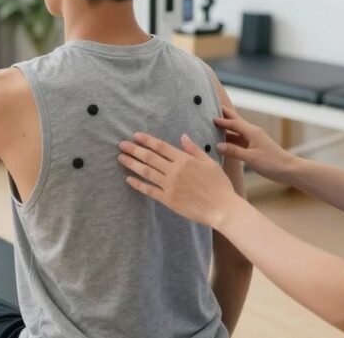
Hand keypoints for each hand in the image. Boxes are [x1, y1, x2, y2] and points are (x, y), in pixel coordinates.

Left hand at [119, 133, 241, 228]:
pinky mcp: (168, 200)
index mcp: (184, 160)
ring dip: (132, 164)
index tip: (135, 136)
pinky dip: (137, 184)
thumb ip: (194, 149)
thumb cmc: (219, 185)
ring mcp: (170, 185)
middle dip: (134, 149)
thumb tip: (182, 136)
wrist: (222, 208)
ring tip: (121, 158)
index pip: (160, 147)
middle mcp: (174, 171)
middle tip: (121, 144)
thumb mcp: (209, 162)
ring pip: (146, 172)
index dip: (146, 140)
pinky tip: (128, 179)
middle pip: (149, 157)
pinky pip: (149, 190)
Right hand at [213, 106, 293, 182]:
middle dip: (226, 116)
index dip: (221, 121)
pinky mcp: (256, 148)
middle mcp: (253, 133)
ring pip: (238, 132)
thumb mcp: (250, 158)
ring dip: (228, 129)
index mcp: (252, 132)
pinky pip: (240, 141)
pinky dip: (232, 140)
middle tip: (215, 110)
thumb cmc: (272, 163)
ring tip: (216, 126)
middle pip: (237, 122)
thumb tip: (218, 145)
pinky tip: (226, 143)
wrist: (288, 170)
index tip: (209, 117)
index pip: (233, 123)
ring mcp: (255, 140)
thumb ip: (233, 151)